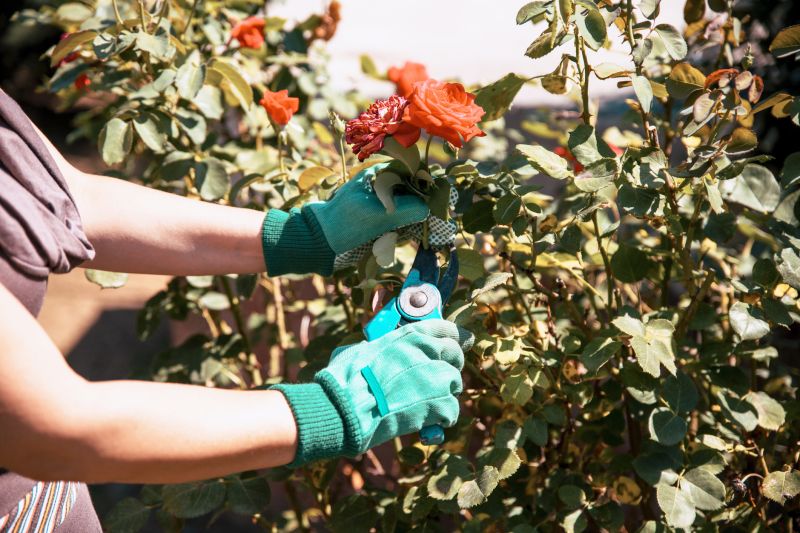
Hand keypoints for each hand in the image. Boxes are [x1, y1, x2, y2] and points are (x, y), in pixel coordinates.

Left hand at [261, 164, 455, 275]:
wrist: (317, 241)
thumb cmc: (344, 224)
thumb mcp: (377, 216)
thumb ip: (404, 209)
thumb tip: (428, 207)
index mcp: (377, 174)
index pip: (410, 169)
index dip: (426, 181)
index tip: (440, 195)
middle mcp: (379, 184)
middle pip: (411, 187)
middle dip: (424, 200)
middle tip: (438, 214)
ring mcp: (378, 201)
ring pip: (406, 203)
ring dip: (416, 215)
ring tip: (428, 226)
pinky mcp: (376, 216)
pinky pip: (398, 217)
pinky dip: (406, 225)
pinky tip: (413, 234)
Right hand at [272, 319, 472, 464]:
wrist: (346, 408)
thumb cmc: (346, 379)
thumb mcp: (362, 349)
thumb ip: (381, 346)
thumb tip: (375, 348)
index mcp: (409, 335)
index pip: (445, 328)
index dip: (455, 336)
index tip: (462, 341)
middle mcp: (426, 351)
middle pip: (455, 355)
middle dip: (449, 366)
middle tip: (438, 379)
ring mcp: (435, 378)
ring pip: (454, 383)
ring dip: (444, 394)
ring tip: (426, 404)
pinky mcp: (438, 404)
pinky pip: (452, 411)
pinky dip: (442, 419)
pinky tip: (428, 422)